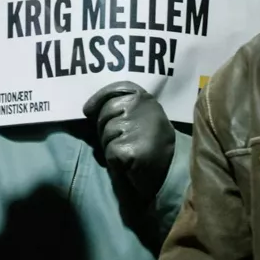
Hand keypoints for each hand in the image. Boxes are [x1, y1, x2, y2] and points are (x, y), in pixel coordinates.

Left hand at [82, 81, 175, 198]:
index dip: (99, 99)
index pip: (116, 89)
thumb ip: (122, 106)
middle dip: (105, 128)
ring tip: (130, 151)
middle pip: (105, 113)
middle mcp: (141, 107)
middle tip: (123, 140)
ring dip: (111, 145)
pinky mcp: (129, 149)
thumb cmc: (152, 143)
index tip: (89, 110)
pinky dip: (115, 161)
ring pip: (105, 133)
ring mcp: (134, 127)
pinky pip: (109, 152)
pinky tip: (130, 162)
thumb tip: (88, 109)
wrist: (172, 171)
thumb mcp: (143, 116)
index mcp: (145, 98)